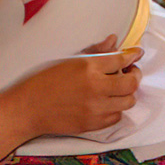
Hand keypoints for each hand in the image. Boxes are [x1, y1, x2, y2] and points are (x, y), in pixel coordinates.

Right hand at [0, 35, 142, 137]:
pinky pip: (117, 116)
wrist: (27, 109)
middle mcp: (95, 88)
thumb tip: (114, 40)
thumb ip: (95, 51)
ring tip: (117, 88)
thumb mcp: (68, 60)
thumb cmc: (43, 81)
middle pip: (132, 82)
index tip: (136, 53)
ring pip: (129, 101)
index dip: (132, 55)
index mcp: (88, 67)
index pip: (121, 59)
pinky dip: (115, 109)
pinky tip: (106, 103)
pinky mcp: (93, 124)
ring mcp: (96, 108)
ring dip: (126, 93)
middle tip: (129, 72)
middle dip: (134, 75)